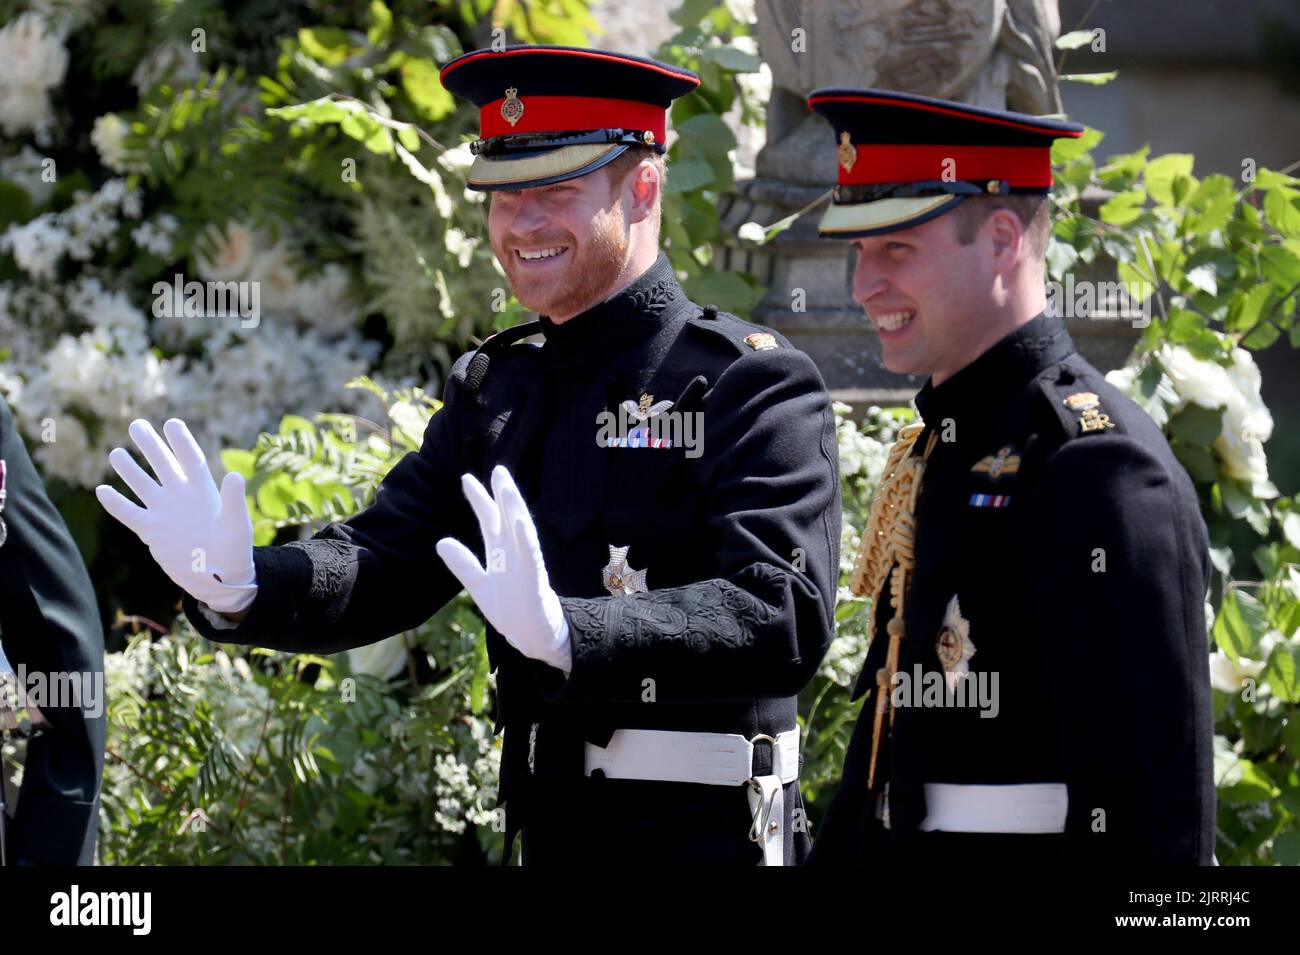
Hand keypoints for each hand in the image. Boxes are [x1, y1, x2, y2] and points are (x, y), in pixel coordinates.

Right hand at [95, 418, 257, 614]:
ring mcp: (165, 513)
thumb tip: (234, 476)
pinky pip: (129, 514)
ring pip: (143, 485)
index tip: (172, 423)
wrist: (219, 579)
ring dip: (130, 470)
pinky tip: (101, 490)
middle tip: (136, 425)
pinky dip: (115, 504)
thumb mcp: (238, 528)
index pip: (191, 461)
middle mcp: (181, 497)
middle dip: (151, 446)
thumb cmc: (234, 552)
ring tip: (116, 452)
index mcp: (204, 492)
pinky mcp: (152, 531)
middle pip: (163, 465)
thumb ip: (234, 503)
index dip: (182, 442)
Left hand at [436, 465, 570, 672]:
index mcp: (502, 555)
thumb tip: (440, 541)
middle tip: (496, 469)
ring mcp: (526, 566)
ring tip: (506, 484)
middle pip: (507, 519)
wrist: (535, 639)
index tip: (466, 478)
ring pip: (520, 530)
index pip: (490, 521)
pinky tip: (518, 521)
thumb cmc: (512, 612)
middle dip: (501, 494)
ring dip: (514, 507)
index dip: (479, 500)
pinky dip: (524, 538)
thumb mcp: (479, 586)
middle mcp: (515, 555)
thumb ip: (463, 564)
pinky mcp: (534, 581)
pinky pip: (530, 556)